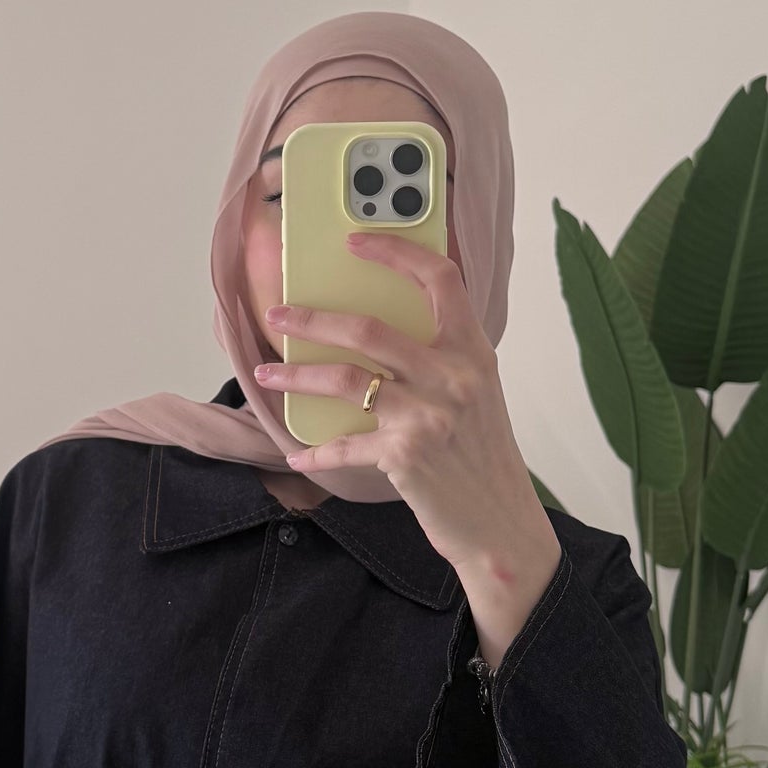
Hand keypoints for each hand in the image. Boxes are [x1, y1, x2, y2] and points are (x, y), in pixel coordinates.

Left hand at [256, 227, 560, 667]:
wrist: (501, 525)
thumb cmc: (484, 458)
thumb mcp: (476, 395)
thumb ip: (440, 361)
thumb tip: (377, 334)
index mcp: (473, 352)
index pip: (441, 280)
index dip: (397, 252)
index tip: (358, 242)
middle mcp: (453, 377)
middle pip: (370, 329)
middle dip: (313, 319)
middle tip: (278, 314)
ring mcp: (428, 416)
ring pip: (345, 379)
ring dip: (297, 375)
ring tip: (266, 375)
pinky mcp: (404, 456)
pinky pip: (344, 444)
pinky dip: (315, 449)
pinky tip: (296, 452)